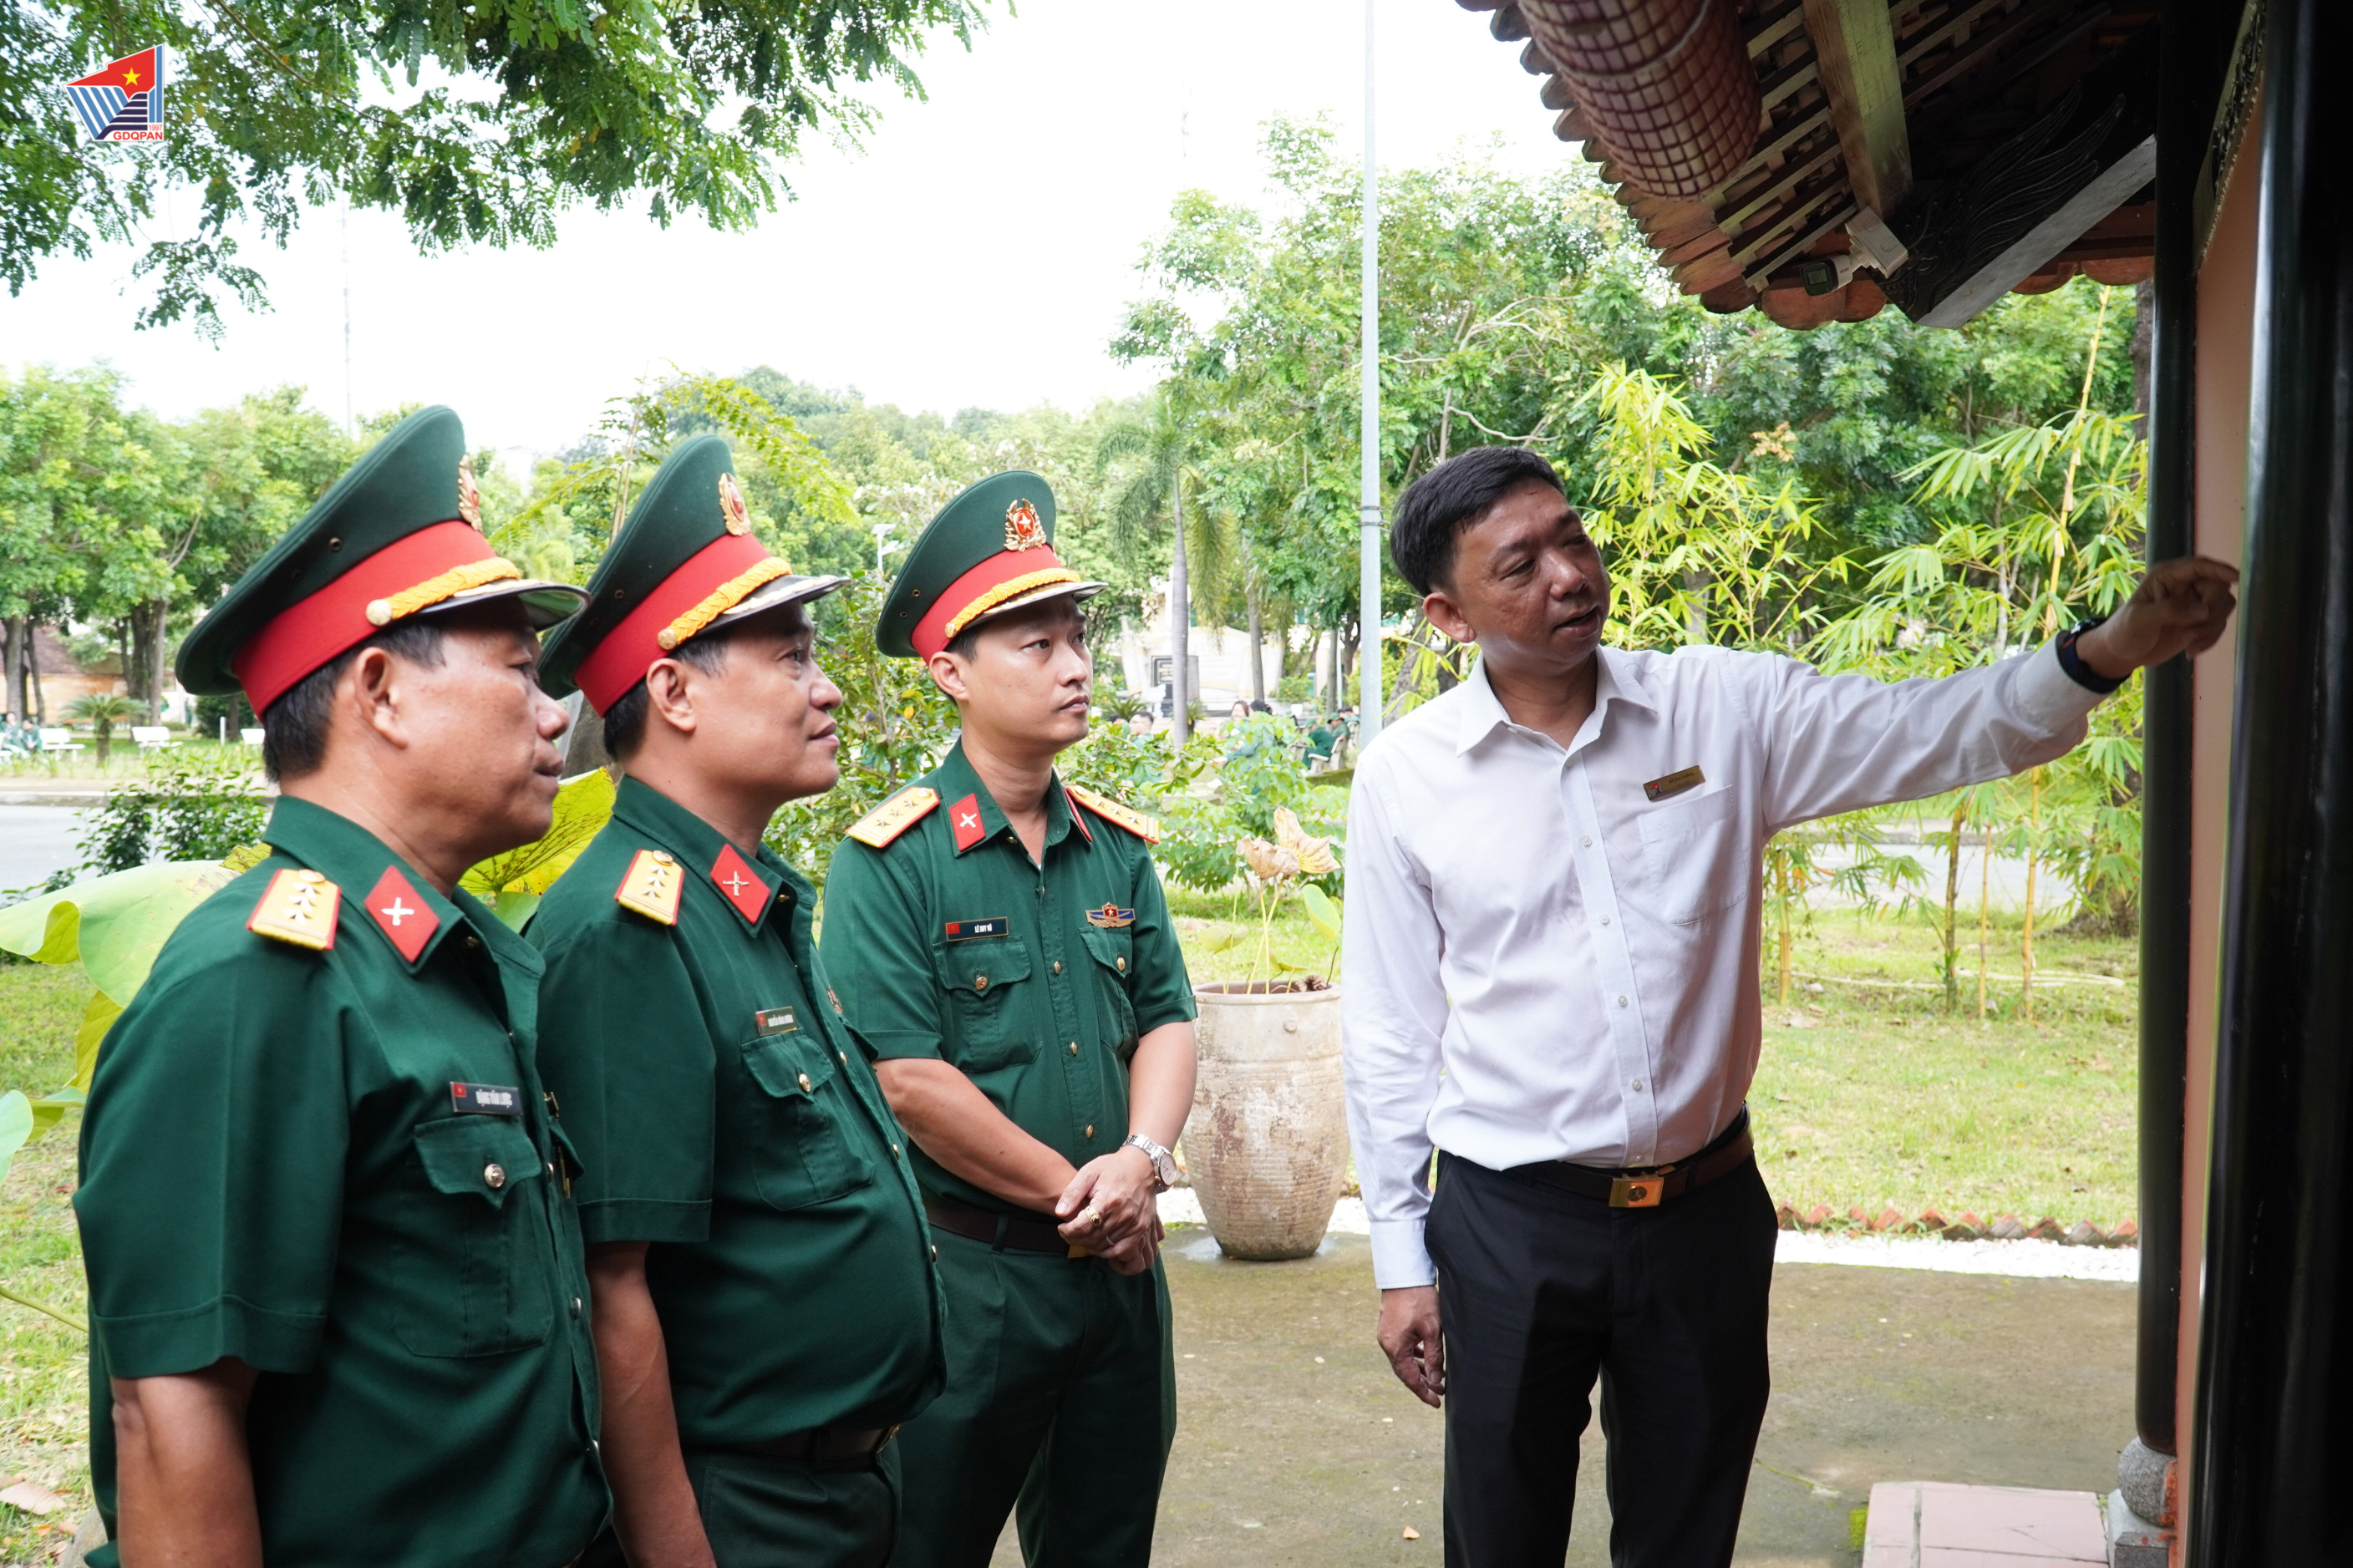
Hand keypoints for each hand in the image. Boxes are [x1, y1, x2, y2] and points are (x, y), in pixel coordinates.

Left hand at [1057, 1145, 1161, 1273]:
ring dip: (1089, 1245)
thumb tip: (1059, 1212)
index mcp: (1107, 1200)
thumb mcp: (1089, 1172)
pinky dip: (1108, 1252)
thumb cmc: (1113, 1167)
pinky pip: (1122, 1250)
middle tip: (1068, 1233)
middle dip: (1075, 1239)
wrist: (1142, 1165)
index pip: (1082, 1227)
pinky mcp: (1141, 1228)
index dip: (1067, 1231)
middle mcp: (1122, 1215)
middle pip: (1092, 1239)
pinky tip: (1099, 1244)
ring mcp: (1134, 1224)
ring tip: (1081, 1236)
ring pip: (1105, 1246)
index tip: (1062, 1227)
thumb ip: (1073, 1192)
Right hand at [1377, 1285, 1444, 1407]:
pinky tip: (1425, 1357)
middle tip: (1439, 1393)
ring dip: (1418, 1370)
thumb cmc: (1419, 1299)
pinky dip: (1413, 1356)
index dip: (1423, 1392)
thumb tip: (1436, 1380)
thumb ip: (1434, 1357)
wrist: (1404, 1274)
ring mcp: (1386, 1335)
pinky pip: (1401, 1348)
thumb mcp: (1432, 1330)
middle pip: (1404, 1371)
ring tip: (1435, 1378)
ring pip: (1403, 1360)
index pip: (1409, 1378)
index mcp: (1394, 1347)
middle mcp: (1386, 1343)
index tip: (1436, 1403)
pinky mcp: (1390, 1327)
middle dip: (1422, 1383)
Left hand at [2075, 556, 2239, 677]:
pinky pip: (2219, 625)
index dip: (2219, 569)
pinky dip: (2209, 639)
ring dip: (2211, 627)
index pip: (2199, 566)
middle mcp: (2185, 586)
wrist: (2123, 653)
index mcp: (2168, 577)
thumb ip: (2169, 611)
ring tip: (2188, 640)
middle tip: (2195, 626)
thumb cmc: (2125, 630)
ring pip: (2223, 607)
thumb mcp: (2140, 619)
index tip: (2236, 577)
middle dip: (2212, 609)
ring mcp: (2194, 604)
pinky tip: (2190, 650)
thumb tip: (2203, 610)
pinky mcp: (2199, 621)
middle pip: (2218, 587)